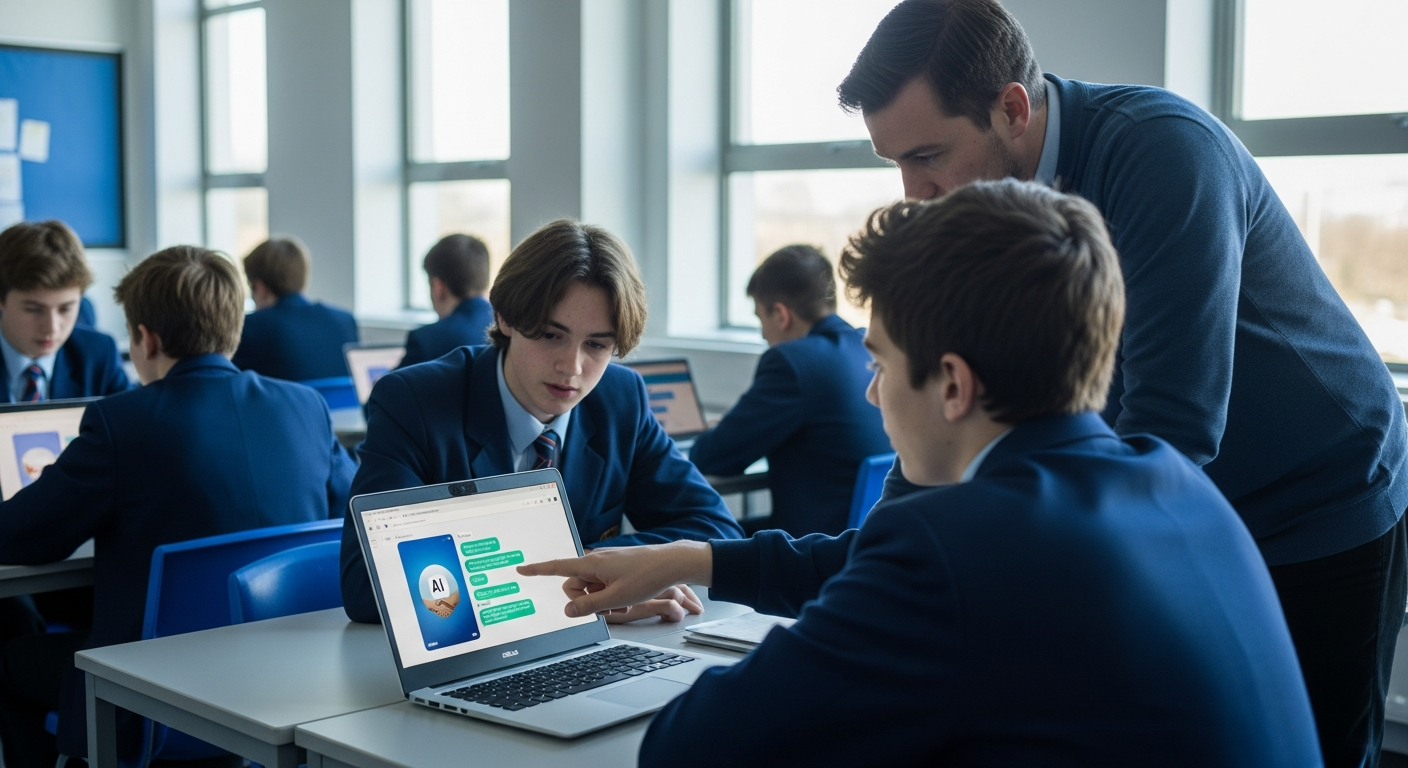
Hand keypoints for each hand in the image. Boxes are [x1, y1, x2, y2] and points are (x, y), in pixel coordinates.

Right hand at [516, 541, 713, 618]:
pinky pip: (605, 584)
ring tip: (624, 604)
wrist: (673, 563)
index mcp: (591, 564)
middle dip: (587, 600)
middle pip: (576, 585)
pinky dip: (612, 595)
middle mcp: (596, 561)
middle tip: (610, 608)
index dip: (537, 570)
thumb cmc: (647, 577)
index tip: (520, 569)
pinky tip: (627, 600)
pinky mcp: (617, 567)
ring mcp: (607, 563)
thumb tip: (568, 610)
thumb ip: (589, 606)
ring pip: (592, 587)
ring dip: (603, 600)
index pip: (557, 567)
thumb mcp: (616, 598)